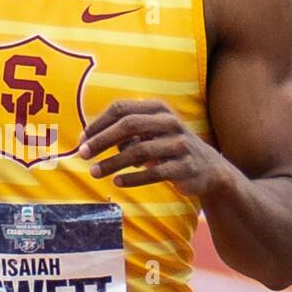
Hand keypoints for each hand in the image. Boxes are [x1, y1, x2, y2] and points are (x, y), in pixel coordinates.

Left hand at [79, 99, 226, 194]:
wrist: (209, 169)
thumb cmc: (169, 148)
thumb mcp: (150, 134)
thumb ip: (124, 134)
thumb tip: (89, 141)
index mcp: (158, 109)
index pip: (121, 109)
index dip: (99, 123)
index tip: (82, 140)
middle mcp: (170, 122)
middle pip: (129, 125)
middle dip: (102, 140)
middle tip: (83, 155)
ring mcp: (180, 144)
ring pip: (140, 151)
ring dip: (113, 163)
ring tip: (94, 173)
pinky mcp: (185, 167)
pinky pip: (155, 173)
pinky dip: (133, 178)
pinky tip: (117, 183)